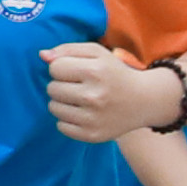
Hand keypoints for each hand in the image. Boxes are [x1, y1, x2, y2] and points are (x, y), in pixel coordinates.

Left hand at [40, 40, 170, 145]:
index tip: (76, 71)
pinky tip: (83, 113)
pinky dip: (68, 119)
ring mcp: (93, 118)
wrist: (143, 101)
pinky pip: (61, 126)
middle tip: (79, 86)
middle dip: (62, 85)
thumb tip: (42, 55)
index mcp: (95, 71)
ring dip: (63, 102)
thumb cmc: (115, 73)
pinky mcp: (92, 135)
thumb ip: (68, 50)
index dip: (63, 68)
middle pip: (52, 89)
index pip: (54, 68)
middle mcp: (94, 96)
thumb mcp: (97, 53)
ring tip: (80, 99)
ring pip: (53, 108)